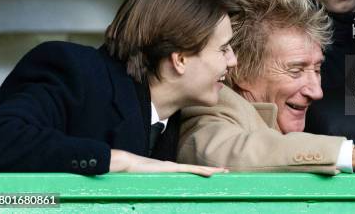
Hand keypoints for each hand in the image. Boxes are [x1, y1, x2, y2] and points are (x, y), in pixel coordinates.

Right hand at [110, 149, 227, 175]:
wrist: (128, 163)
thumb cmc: (134, 173)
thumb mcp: (146, 180)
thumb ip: (152, 183)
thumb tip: (152, 190)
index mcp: (170, 170)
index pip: (190, 171)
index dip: (202, 172)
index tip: (213, 174)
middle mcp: (174, 167)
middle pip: (197, 168)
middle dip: (212, 170)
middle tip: (226, 171)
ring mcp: (173, 167)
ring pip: (197, 168)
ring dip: (211, 170)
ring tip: (224, 171)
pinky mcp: (171, 168)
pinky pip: (189, 170)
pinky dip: (200, 171)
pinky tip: (210, 173)